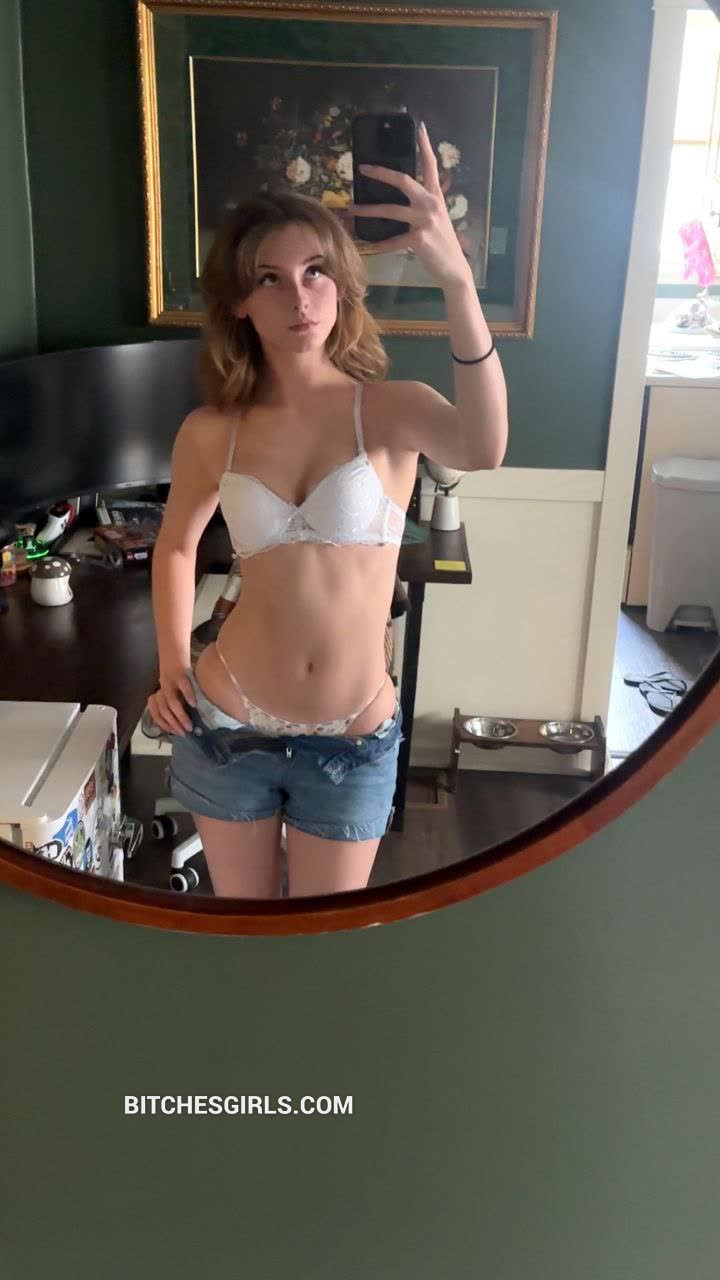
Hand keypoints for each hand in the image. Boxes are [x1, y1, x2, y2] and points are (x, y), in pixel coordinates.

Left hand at [146, 667, 195, 735]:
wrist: (173, 655)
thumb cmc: (175, 678)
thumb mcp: (171, 692)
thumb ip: (173, 705)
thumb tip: (182, 724)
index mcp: (158, 696)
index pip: (157, 714)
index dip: (165, 725)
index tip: (175, 733)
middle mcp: (162, 691)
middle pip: (165, 711)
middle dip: (174, 724)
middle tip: (184, 732)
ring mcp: (171, 683)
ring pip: (172, 703)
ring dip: (180, 716)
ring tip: (189, 725)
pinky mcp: (181, 675)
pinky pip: (184, 687)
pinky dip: (188, 696)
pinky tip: (194, 705)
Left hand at [345, 121, 472, 289]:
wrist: (454, 270)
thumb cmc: (442, 245)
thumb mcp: (436, 220)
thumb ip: (422, 207)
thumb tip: (401, 201)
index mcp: (436, 197)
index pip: (432, 165)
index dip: (426, 146)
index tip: (420, 128)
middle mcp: (431, 204)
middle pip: (403, 181)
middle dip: (381, 173)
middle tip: (363, 168)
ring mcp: (425, 221)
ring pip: (390, 210)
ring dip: (368, 209)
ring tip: (352, 209)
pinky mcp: (419, 239)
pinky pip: (393, 241)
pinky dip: (380, 244)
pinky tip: (370, 246)